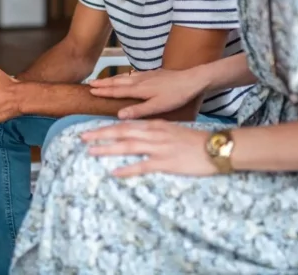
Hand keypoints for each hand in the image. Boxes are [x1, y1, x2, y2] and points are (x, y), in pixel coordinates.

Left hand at [81, 120, 217, 176]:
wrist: (215, 147)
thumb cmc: (195, 141)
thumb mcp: (172, 130)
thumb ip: (154, 131)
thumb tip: (138, 135)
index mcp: (155, 125)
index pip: (126, 124)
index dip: (107, 127)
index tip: (91, 130)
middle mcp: (154, 133)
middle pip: (122, 132)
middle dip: (100, 134)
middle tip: (82, 138)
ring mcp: (159, 147)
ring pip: (128, 146)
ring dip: (108, 148)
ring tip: (91, 152)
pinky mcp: (166, 162)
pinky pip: (143, 165)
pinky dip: (127, 168)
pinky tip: (115, 172)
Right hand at [89, 67, 208, 118]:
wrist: (193, 79)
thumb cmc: (177, 95)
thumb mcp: (158, 107)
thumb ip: (139, 110)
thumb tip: (119, 115)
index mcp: (140, 89)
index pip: (117, 90)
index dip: (104, 91)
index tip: (91, 90)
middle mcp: (140, 80)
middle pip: (118, 81)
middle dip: (103, 83)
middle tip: (90, 83)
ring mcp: (146, 75)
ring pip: (124, 77)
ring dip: (112, 79)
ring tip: (102, 79)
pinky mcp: (153, 73)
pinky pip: (132, 74)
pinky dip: (123, 75)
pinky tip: (125, 76)